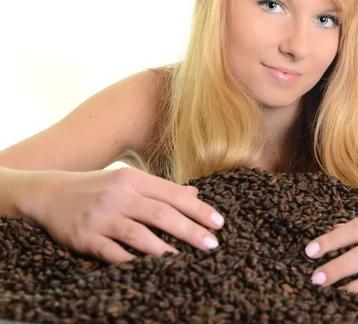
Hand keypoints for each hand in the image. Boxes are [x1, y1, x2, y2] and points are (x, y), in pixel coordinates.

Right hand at [22, 167, 224, 262]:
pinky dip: (133, 262)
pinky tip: (151, 269)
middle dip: (190, 230)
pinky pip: (112, 253)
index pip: (173, 194)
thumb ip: (161, 188)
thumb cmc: (97, 188)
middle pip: (161, 213)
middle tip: (212, 244)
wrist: (48, 194)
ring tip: (186, 259)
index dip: (198, 209)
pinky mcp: (85, 238)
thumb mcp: (128, 180)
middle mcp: (118, 195)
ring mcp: (101, 217)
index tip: (219, 223)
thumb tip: (195, 193)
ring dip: (165, 249)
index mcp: (133, 179)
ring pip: (139, 234)